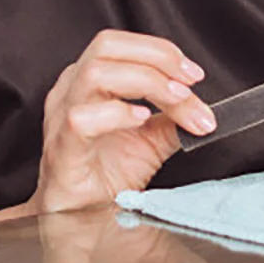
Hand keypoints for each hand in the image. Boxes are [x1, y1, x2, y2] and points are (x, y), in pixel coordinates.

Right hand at [34, 30, 215, 213]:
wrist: (83, 217)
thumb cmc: (107, 174)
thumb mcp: (152, 139)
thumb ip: (174, 119)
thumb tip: (202, 108)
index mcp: (90, 80)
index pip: (124, 45)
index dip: (162, 51)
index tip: (194, 75)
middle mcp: (72, 90)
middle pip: (107, 46)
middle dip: (156, 57)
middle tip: (189, 83)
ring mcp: (61, 117)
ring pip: (96, 73)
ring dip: (146, 82)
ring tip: (176, 101)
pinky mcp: (61, 148)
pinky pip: (81, 118)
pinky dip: (117, 114)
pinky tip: (141, 120)